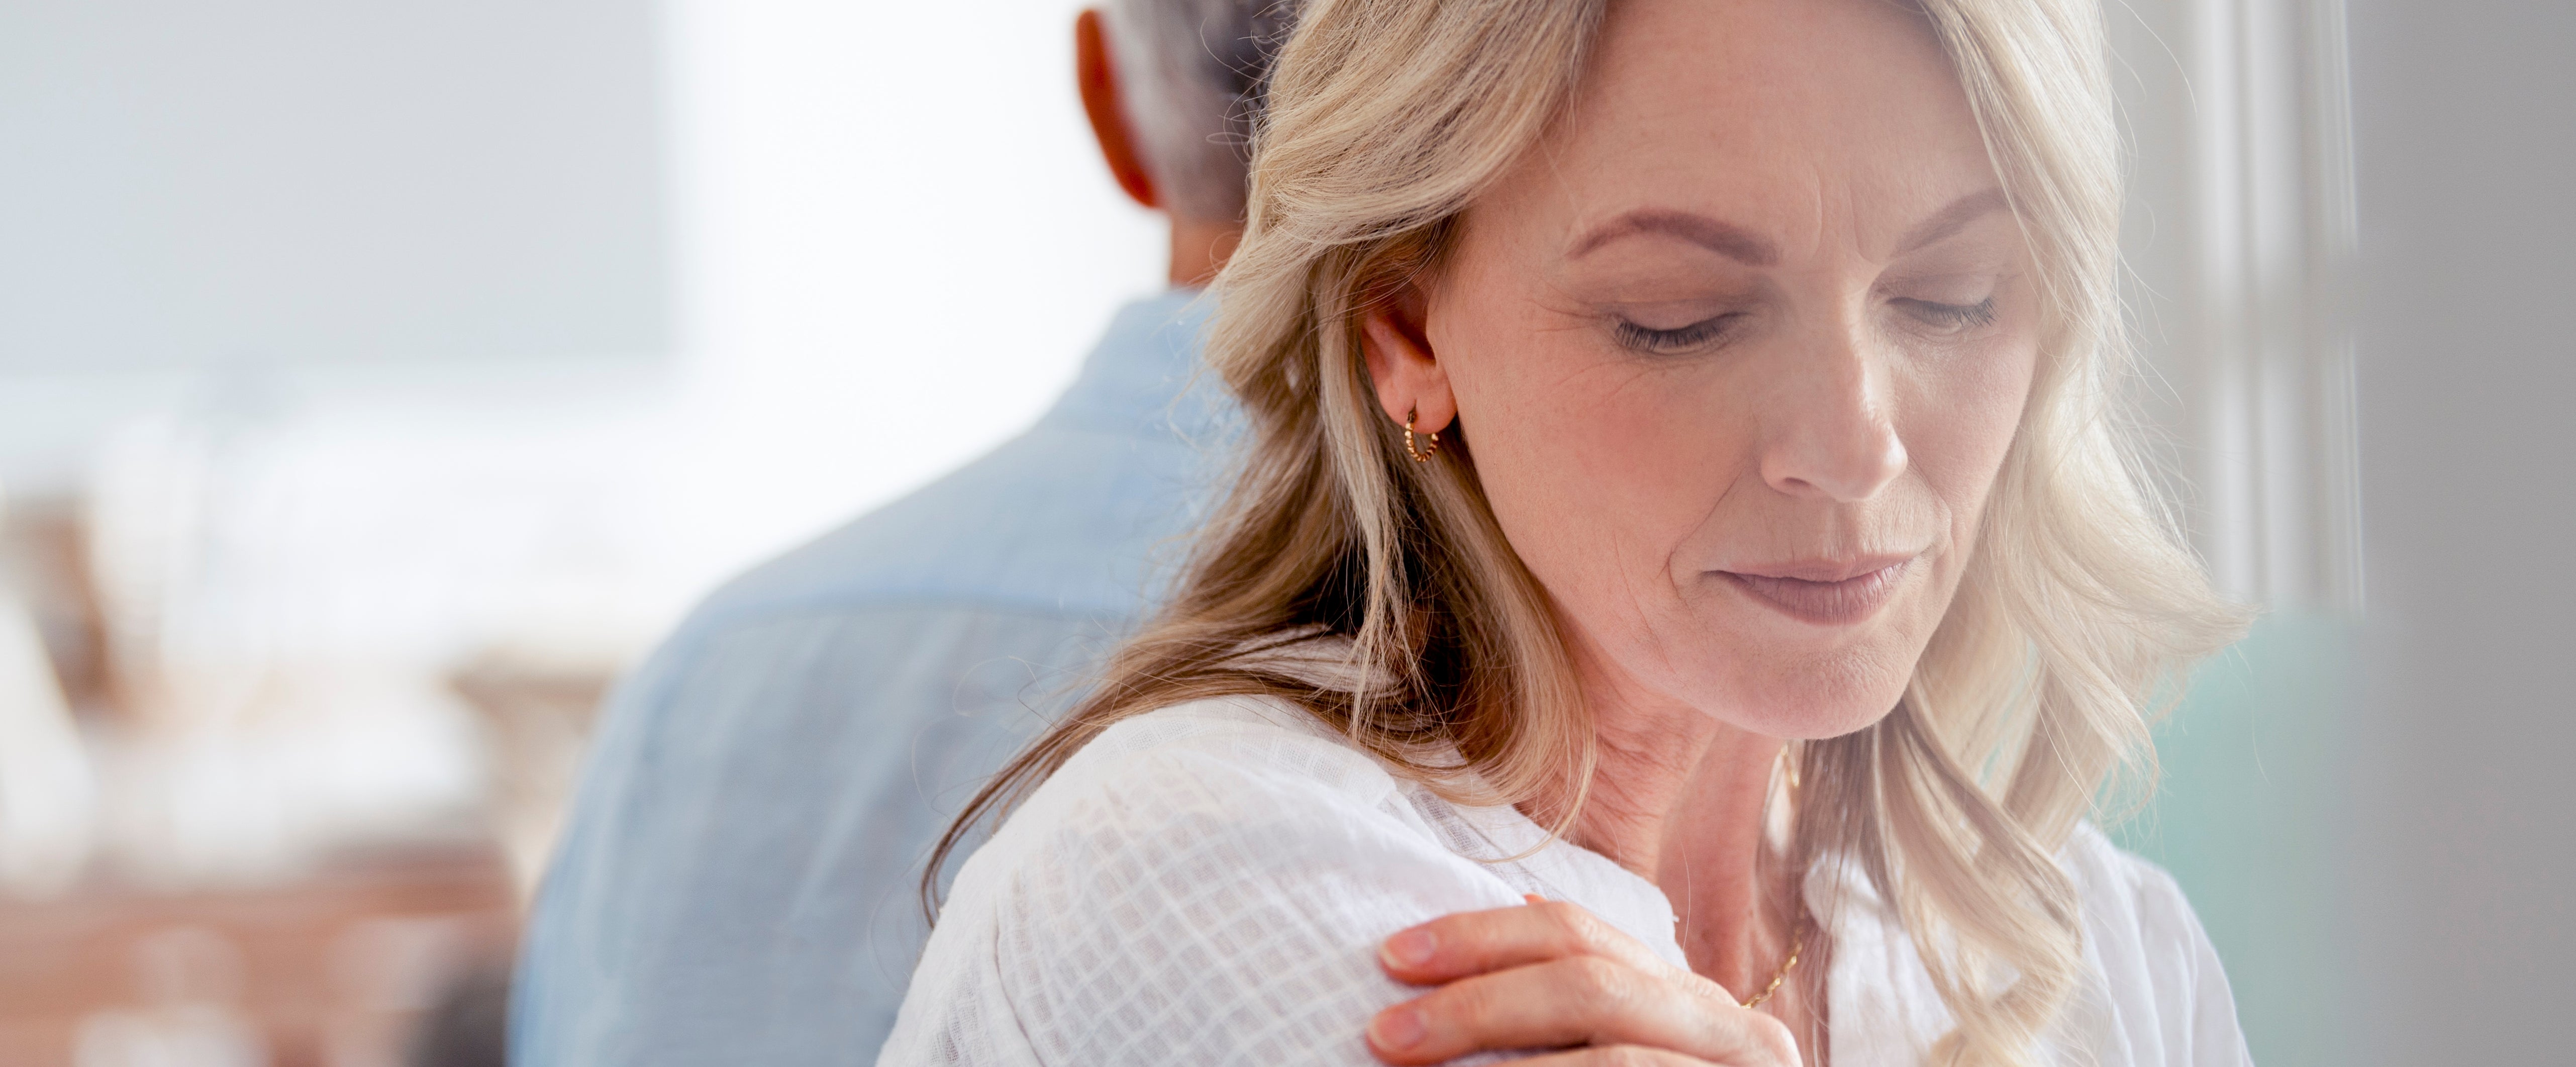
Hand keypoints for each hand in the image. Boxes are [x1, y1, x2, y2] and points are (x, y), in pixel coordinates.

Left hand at [1365, 897, 1801, 1065]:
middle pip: (1590, 984)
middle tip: (1386, 1033)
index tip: (1393, 958)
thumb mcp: (1626, 1054)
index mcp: (1693, 1002)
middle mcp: (1735, 1033)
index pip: (1579, 933)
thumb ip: (1577, 1017)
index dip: (1480, 936)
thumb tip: (1485, 945)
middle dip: (1476, 1002)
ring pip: (1613, 1059)